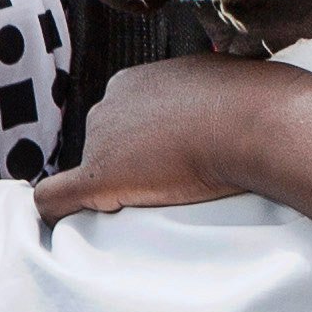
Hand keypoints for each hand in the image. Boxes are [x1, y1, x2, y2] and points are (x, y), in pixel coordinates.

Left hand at [36, 55, 311, 219]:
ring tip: (154, 209)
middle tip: (168, 189)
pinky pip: (55, 198)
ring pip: (92, 172)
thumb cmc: (256, 105)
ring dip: (114, 191)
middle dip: (127, 167)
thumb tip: (243, 109)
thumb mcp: (229, 87)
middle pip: (104, 145)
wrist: (255, 121)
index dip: (144, 147)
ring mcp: (100, 138)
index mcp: (135, 80)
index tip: (172, 165)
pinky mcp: (99, 175)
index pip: (125, 120)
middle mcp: (109, 101)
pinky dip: (55, 214)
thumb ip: (213, 99)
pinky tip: (62, 231)